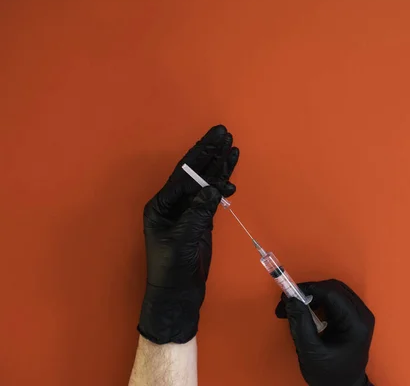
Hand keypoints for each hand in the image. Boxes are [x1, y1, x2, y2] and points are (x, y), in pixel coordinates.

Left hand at [138, 125, 238, 344]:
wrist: (178, 293)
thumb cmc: (172, 267)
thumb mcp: (183, 237)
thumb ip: (198, 211)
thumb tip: (212, 188)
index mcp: (162, 204)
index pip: (184, 173)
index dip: (201, 154)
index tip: (216, 138)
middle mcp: (174, 203)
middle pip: (194, 172)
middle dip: (210, 153)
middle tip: (225, 133)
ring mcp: (189, 210)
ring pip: (206, 183)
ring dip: (219, 166)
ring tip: (233, 147)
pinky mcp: (202, 220)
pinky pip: (213, 197)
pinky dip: (223, 186)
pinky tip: (232, 175)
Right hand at [275, 279, 374, 385]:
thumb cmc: (330, 374)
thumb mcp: (311, 352)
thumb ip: (300, 324)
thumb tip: (291, 300)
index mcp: (356, 323)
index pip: (332, 293)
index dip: (309, 290)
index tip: (287, 295)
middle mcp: (361, 314)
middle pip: (333, 288)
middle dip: (309, 292)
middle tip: (287, 304)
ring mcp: (358, 314)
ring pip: (332, 291)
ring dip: (311, 296)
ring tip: (293, 310)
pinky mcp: (352, 316)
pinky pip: (333, 300)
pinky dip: (317, 302)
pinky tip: (305, 313)